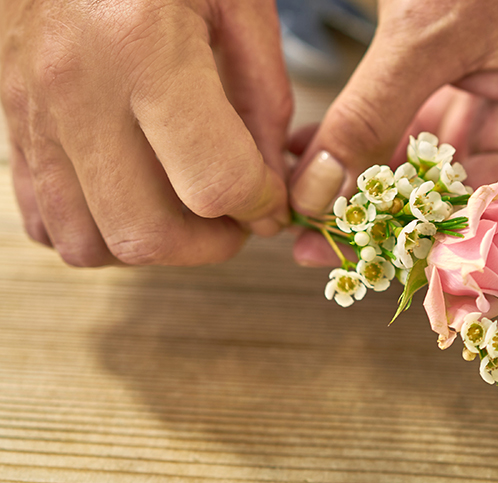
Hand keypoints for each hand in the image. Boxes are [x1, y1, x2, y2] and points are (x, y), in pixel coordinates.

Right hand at [0, 0, 291, 265]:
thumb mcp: (236, 3)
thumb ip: (263, 97)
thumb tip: (273, 183)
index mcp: (144, 48)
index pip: (215, 182)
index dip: (261, 205)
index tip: (272, 197)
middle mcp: (78, 92)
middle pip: (147, 234)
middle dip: (210, 244)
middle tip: (236, 216)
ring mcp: (33, 115)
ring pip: (93, 244)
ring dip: (154, 244)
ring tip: (185, 208)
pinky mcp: (12, 129)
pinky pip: (50, 223)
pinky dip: (100, 230)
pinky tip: (133, 194)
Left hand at [289, 0, 497, 265]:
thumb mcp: (426, 34)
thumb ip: (372, 115)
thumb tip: (319, 193)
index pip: (478, 207)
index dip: (413, 238)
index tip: (349, 255)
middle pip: (447, 197)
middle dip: (378, 216)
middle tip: (313, 243)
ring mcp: (491, 108)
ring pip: (420, 168)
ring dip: (361, 181)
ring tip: (301, 201)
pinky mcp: (458, 87)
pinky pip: (407, 130)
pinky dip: (362, 139)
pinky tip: (311, 152)